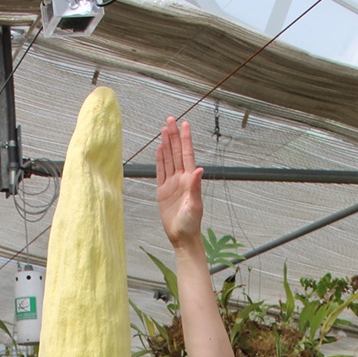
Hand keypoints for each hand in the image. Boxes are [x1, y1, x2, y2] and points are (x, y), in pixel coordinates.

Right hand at [156, 117, 203, 246]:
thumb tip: (198, 169)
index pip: (187, 154)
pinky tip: (159, 150)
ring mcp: (171, 184)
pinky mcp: (163, 191)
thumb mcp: (194, 205)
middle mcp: (181, 179)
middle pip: (176, 153)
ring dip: (166, 144)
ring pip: (168, 159)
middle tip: (171, 119)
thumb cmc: (191, 223)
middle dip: (174, 136)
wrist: (182, 237)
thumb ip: (195, 187)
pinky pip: (160, 172)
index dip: (185, 139)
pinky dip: (160, 160)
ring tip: (164, 130)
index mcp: (189, 180)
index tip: (185, 124)